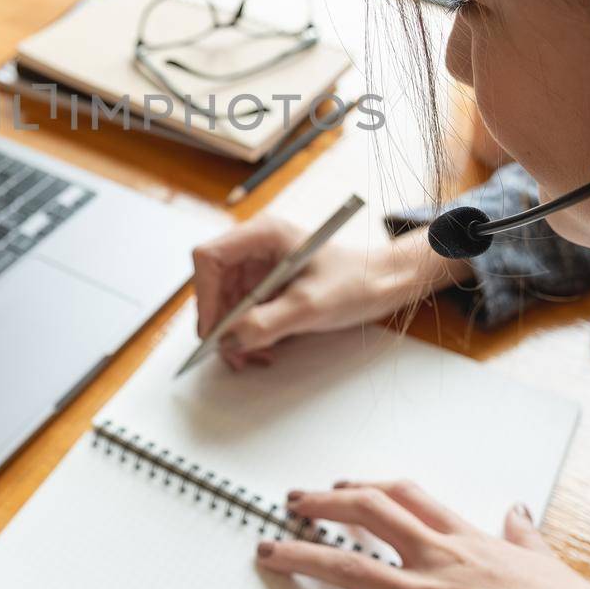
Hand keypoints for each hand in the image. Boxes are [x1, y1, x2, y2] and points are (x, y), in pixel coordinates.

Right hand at [191, 217, 468, 370]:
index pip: (209, 258)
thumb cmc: (356, 282)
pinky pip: (242, 312)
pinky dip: (247, 334)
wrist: (385, 285)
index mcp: (263, 234)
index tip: (213, 331)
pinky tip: (264, 348)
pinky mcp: (267, 286)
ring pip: (225, 303)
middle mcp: (256, 246)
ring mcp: (260, 266)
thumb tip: (229, 341)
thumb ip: (267, 323)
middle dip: (220, 322)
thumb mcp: (311, 306)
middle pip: (213, 283)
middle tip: (233, 354)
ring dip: (234, 333)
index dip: (204, 295)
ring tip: (255, 355)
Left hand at [258, 481, 589, 588]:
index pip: (410, 498)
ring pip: (352, 568)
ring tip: (270, 552)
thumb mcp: (549, 566)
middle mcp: (443, 563)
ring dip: (304, 556)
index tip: (344, 485)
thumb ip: (525, 539)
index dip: (370, 487)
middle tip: (292, 503)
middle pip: (370, 515)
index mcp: (470, 543)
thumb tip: (518, 511)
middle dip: (325, 505)